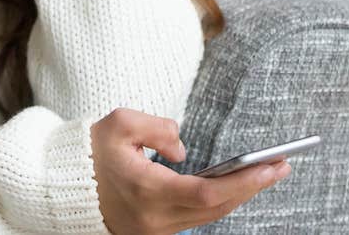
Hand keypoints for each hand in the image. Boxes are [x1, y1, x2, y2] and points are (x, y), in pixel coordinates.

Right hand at [90, 108, 290, 234]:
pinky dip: (219, 201)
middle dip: (252, 186)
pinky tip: (236, 184)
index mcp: (148, 191)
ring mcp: (156, 231)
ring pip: (209, 216)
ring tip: (267, 171)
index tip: (272, 165)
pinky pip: (196, 218)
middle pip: (217, 208)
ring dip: (240, 195)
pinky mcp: (155, 233)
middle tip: (283, 164)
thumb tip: (184, 149)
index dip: (244, 181)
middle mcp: (156, 219)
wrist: (65, 186)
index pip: (207, 192)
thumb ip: (158, 128)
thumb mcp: (120, 123)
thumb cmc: (92, 150)